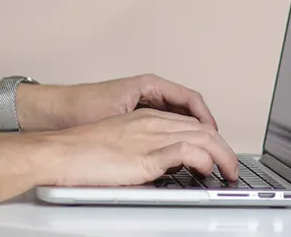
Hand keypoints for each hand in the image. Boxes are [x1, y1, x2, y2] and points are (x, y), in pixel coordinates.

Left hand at [18, 74, 217, 131]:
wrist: (51, 112)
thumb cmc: (79, 107)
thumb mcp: (120, 117)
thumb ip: (150, 125)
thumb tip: (177, 139)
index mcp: (150, 85)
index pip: (190, 99)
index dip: (206, 118)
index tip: (214, 134)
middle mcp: (149, 91)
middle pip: (188, 108)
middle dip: (203, 127)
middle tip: (213, 146)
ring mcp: (142, 102)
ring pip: (177, 117)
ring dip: (190, 132)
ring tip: (199, 150)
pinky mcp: (134, 115)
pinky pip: (164, 123)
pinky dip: (174, 135)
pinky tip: (175, 150)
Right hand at [43, 108, 238, 186]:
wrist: (59, 152)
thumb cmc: (81, 152)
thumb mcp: (121, 145)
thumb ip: (146, 151)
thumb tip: (165, 168)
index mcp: (147, 117)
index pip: (191, 123)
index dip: (210, 138)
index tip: (218, 152)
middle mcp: (153, 122)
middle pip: (203, 128)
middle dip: (224, 148)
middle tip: (231, 166)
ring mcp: (151, 136)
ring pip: (203, 137)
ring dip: (222, 156)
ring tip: (228, 172)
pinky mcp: (146, 155)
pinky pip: (187, 152)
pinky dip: (204, 160)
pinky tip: (207, 170)